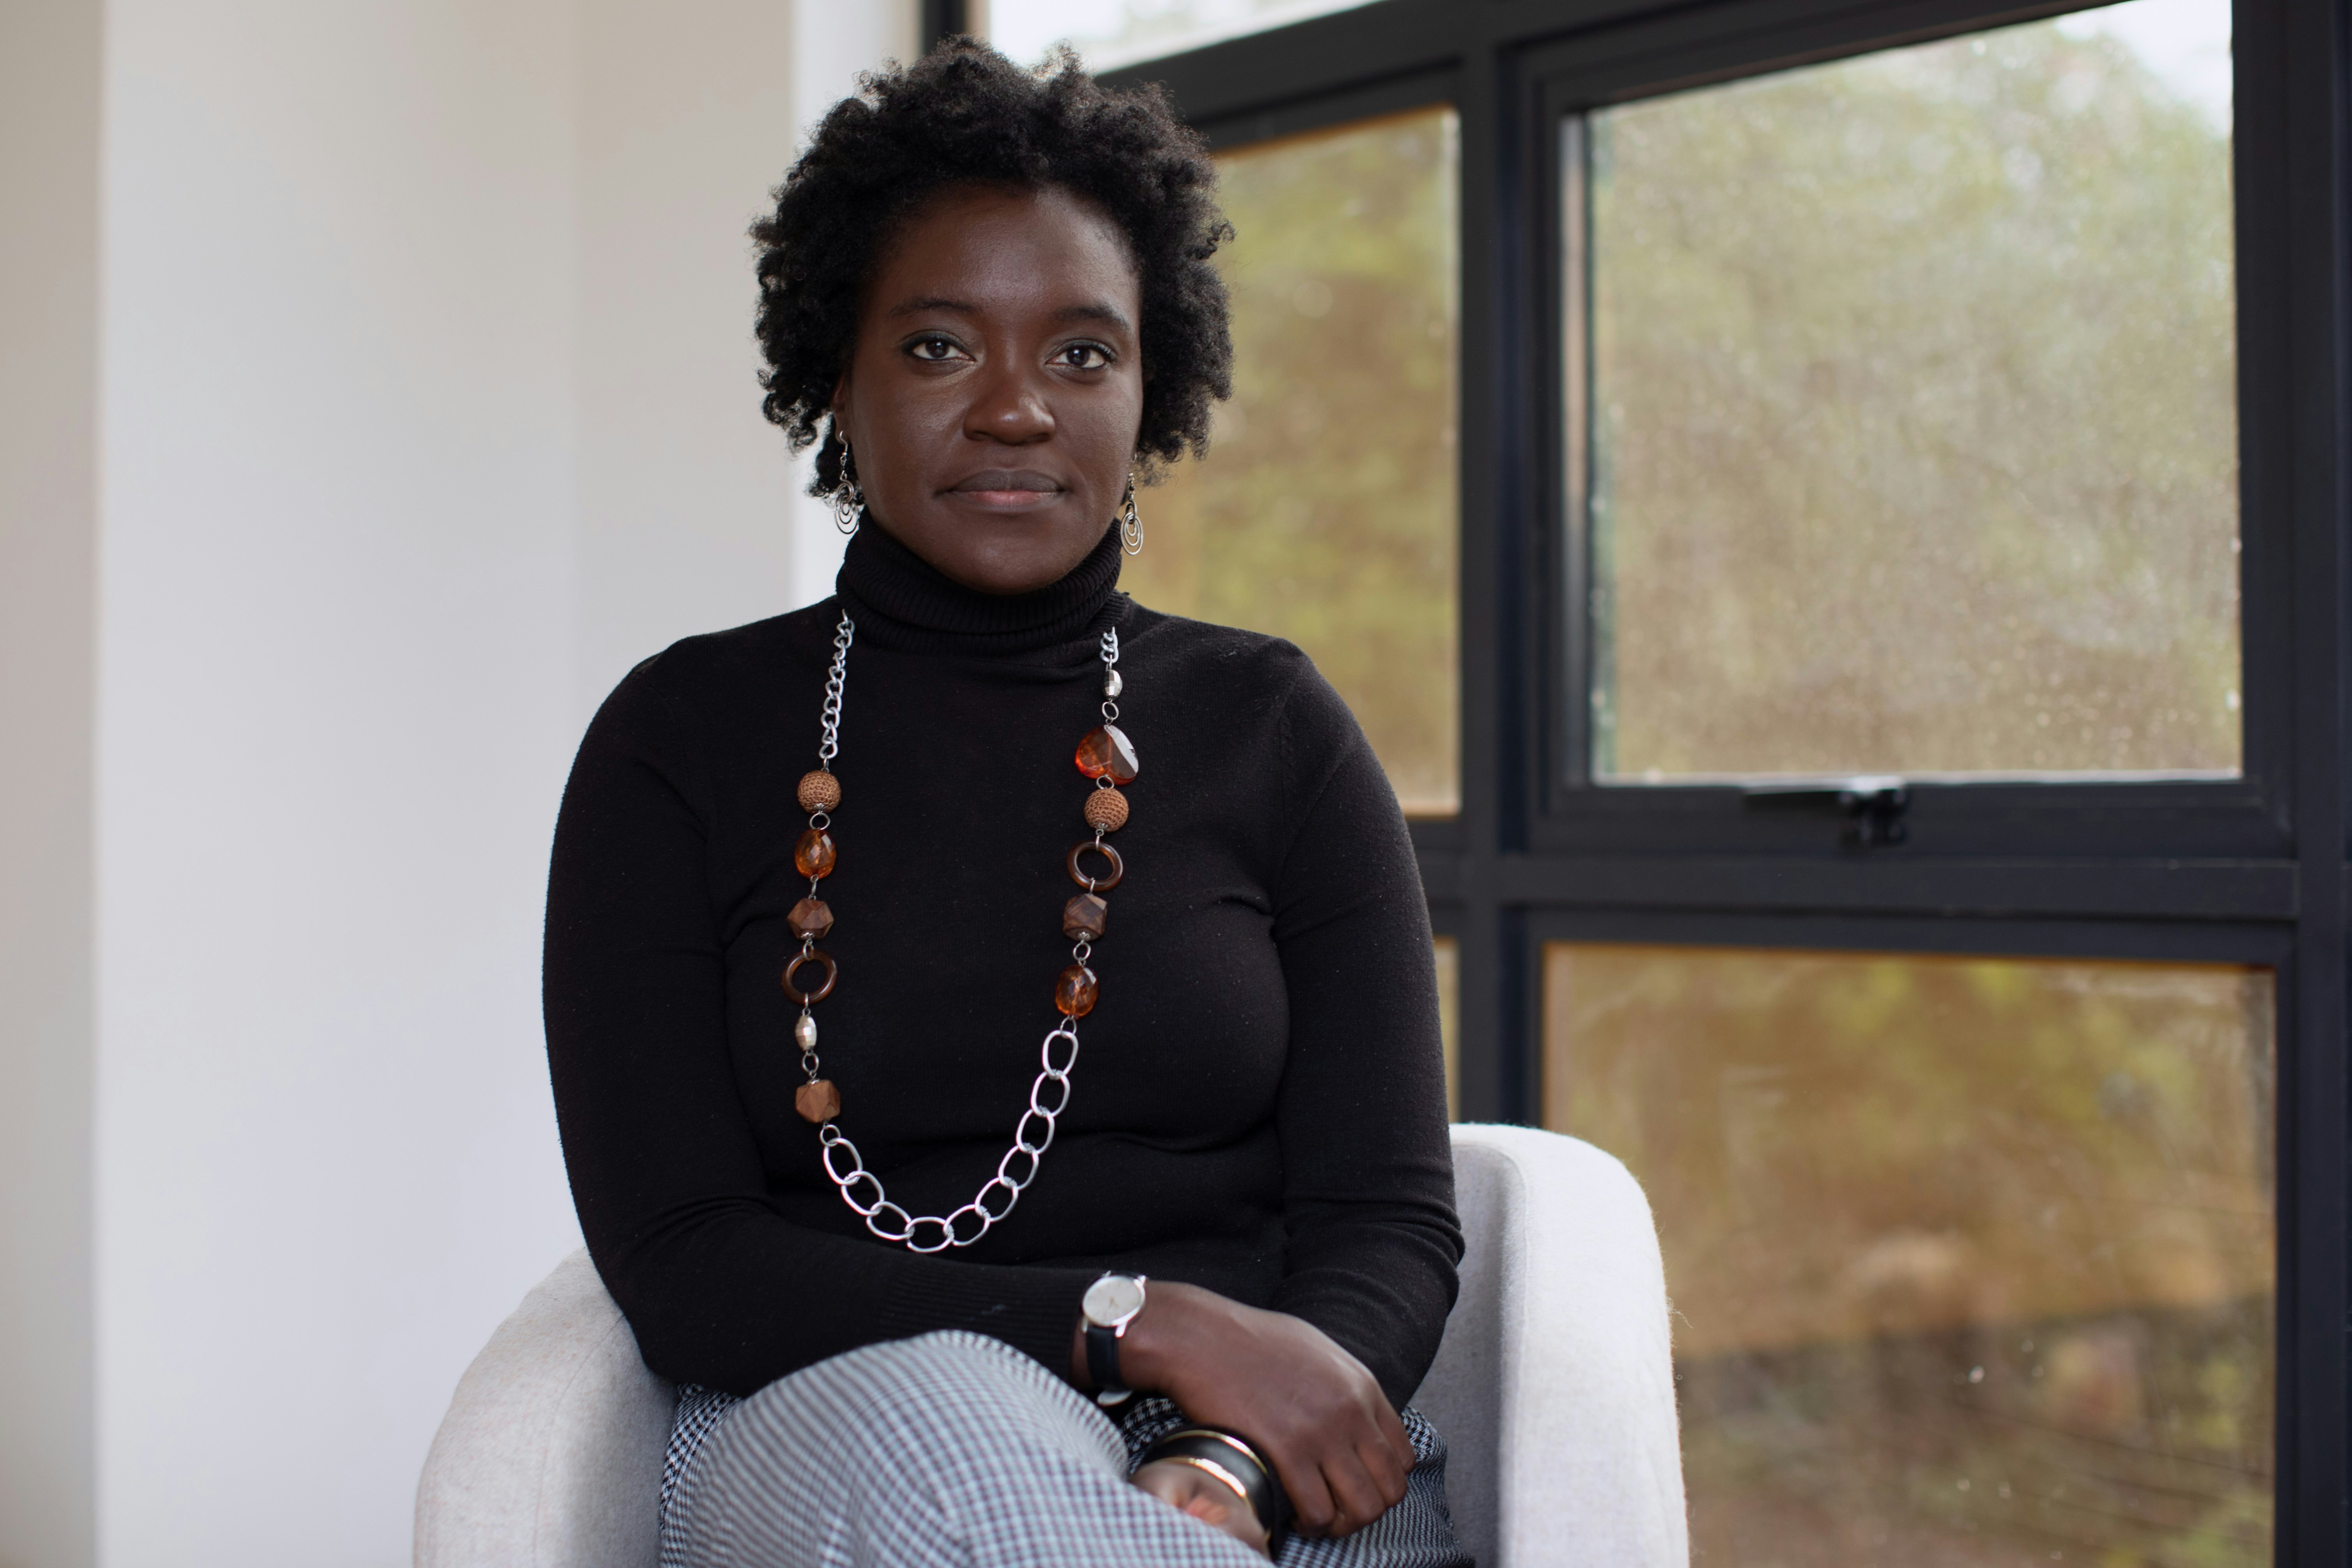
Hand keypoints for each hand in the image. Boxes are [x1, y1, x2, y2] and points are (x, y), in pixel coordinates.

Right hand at [1074, 1282, 1412, 1538]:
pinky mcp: (1286, 1450)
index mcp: (1362, 1386)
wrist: (1201, 1336)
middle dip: (1366, 1510)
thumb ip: (1344, 1386)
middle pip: (1389, 1489)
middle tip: (1338, 1511)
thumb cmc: (1250, 1339)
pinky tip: (1293, 1516)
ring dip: (1342, 1524)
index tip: (1356, 1486)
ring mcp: (1320, 1432)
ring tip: (1318, 1520)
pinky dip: (1311, 1524)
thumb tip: (1353, 1415)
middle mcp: (1350, 1411)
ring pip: (1362, 1508)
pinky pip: (1318, 1510)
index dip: (1383, 1482)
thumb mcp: (1316, 1350)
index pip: (1403, 1456)